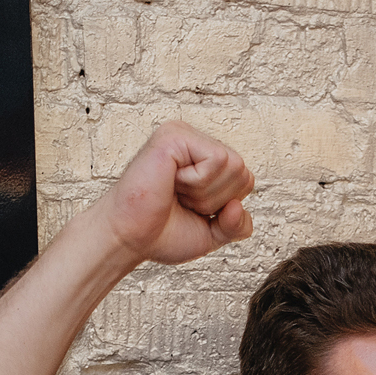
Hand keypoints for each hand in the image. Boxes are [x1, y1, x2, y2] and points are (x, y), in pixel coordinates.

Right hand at [93, 121, 253, 266]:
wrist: (129, 239)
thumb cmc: (160, 233)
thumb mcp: (212, 233)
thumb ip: (237, 225)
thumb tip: (238, 206)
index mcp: (203, 160)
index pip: (246, 180)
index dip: (225, 205)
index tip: (191, 208)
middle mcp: (195, 143)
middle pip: (243, 172)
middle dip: (216, 200)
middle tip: (181, 201)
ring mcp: (184, 135)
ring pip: (233, 165)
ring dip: (204, 193)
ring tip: (175, 192)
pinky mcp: (175, 135)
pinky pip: (217, 160)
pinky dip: (197, 183)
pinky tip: (171, 182)